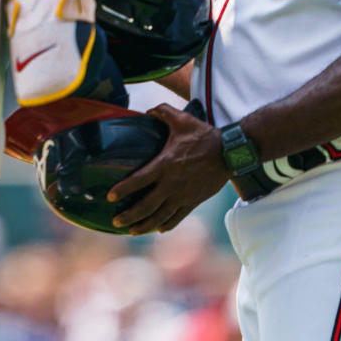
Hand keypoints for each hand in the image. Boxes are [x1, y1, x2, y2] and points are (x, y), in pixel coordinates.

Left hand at [106, 103, 227, 233]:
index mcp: (164, 165)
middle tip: (115, 221)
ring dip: (145, 225)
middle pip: (146, 205)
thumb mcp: (181, 119)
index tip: (110, 196)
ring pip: (161, 216)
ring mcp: (183, 195)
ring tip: (131, 231)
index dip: (123, 189)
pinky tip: (158, 229)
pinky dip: (167, 225)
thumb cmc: (204, 136)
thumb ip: (162, 112)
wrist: (230, 153)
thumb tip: (147, 110)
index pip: (139, 180)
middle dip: (129, 215)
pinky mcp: (194, 201)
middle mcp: (172, 184)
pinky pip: (178, 217)